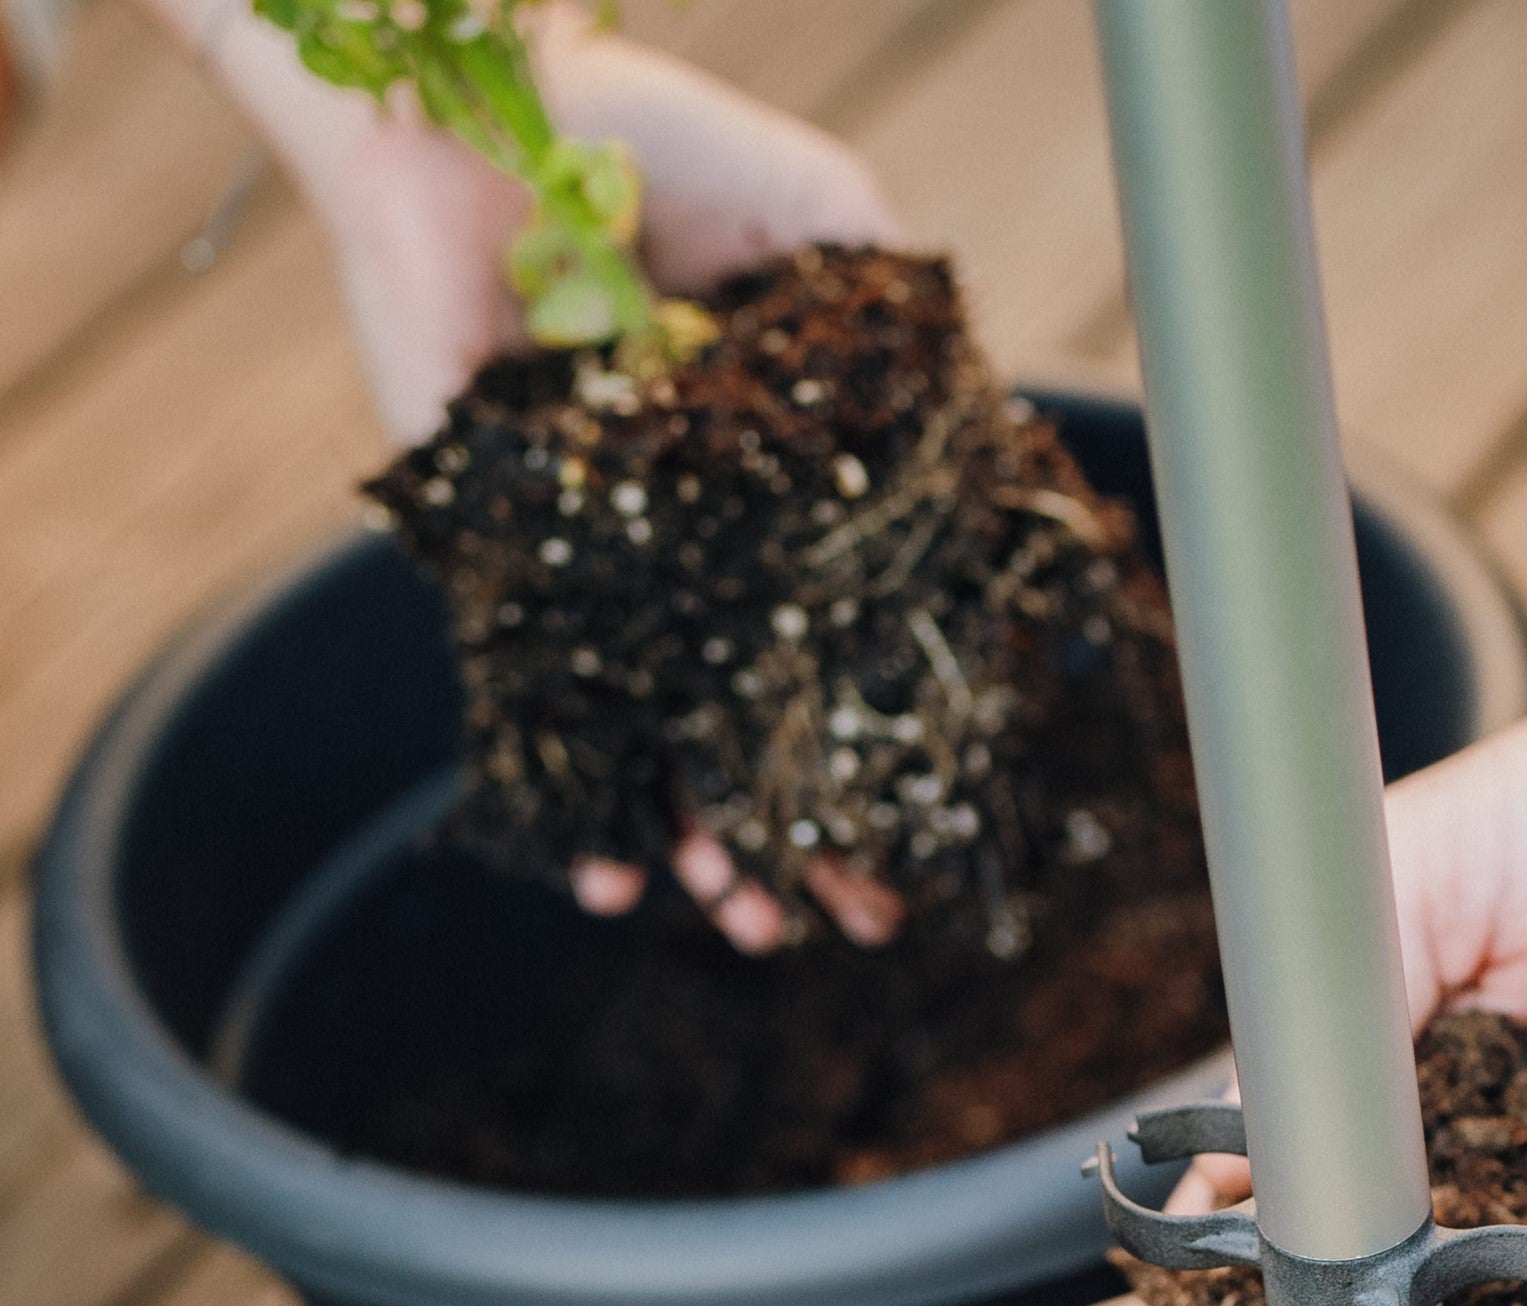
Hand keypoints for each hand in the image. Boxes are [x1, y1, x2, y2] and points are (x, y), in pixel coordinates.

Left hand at [169, 1, 898, 950]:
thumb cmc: (656, 141)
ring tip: (744, 923)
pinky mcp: (499, 563)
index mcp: (781, 497)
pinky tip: (608, 880)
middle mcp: (700, 550)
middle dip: (807, 836)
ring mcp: (603, 568)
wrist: (474, 105)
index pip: (848, 646)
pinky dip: (571, 794)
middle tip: (854, 922)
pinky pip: (537, 703)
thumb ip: (910, 337)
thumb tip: (996, 451)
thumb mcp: (832, 225)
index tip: (933, 820)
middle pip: (761, 725)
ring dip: (705, 843)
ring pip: (662, 740)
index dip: (892, 737)